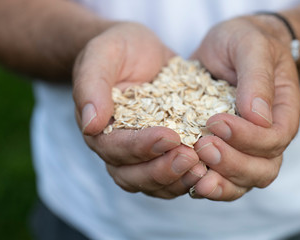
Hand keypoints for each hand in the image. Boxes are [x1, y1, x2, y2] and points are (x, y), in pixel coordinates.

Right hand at [73, 22, 206, 197]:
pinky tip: (209, 169)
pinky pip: (171, 177)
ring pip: (152, 183)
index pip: (114, 148)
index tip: (170, 136)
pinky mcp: (162, 154)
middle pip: (132, 175)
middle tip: (190, 158)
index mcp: (99, 128)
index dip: (141, 147)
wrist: (140, 51)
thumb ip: (92, 86)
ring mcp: (140, 154)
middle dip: (162, 170)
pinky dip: (187, 178)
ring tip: (203, 169)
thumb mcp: (102, 55)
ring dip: (177, 180)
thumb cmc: (118, 50)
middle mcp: (117, 148)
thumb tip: (90, 124)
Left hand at [190, 16, 299, 200]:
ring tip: (194, 174)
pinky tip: (188, 177)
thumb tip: (258, 116)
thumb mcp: (250, 46)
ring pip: (242, 181)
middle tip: (202, 147)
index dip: (248, 138)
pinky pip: (220, 176)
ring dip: (219, 182)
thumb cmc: (243, 41)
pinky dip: (206, 181)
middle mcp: (266, 135)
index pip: (275, 138)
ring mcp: (244, 146)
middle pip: (262, 169)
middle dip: (232, 163)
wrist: (227, 45)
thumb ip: (256, 77)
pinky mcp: (222, 149)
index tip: (216, 122)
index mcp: (282, 111)